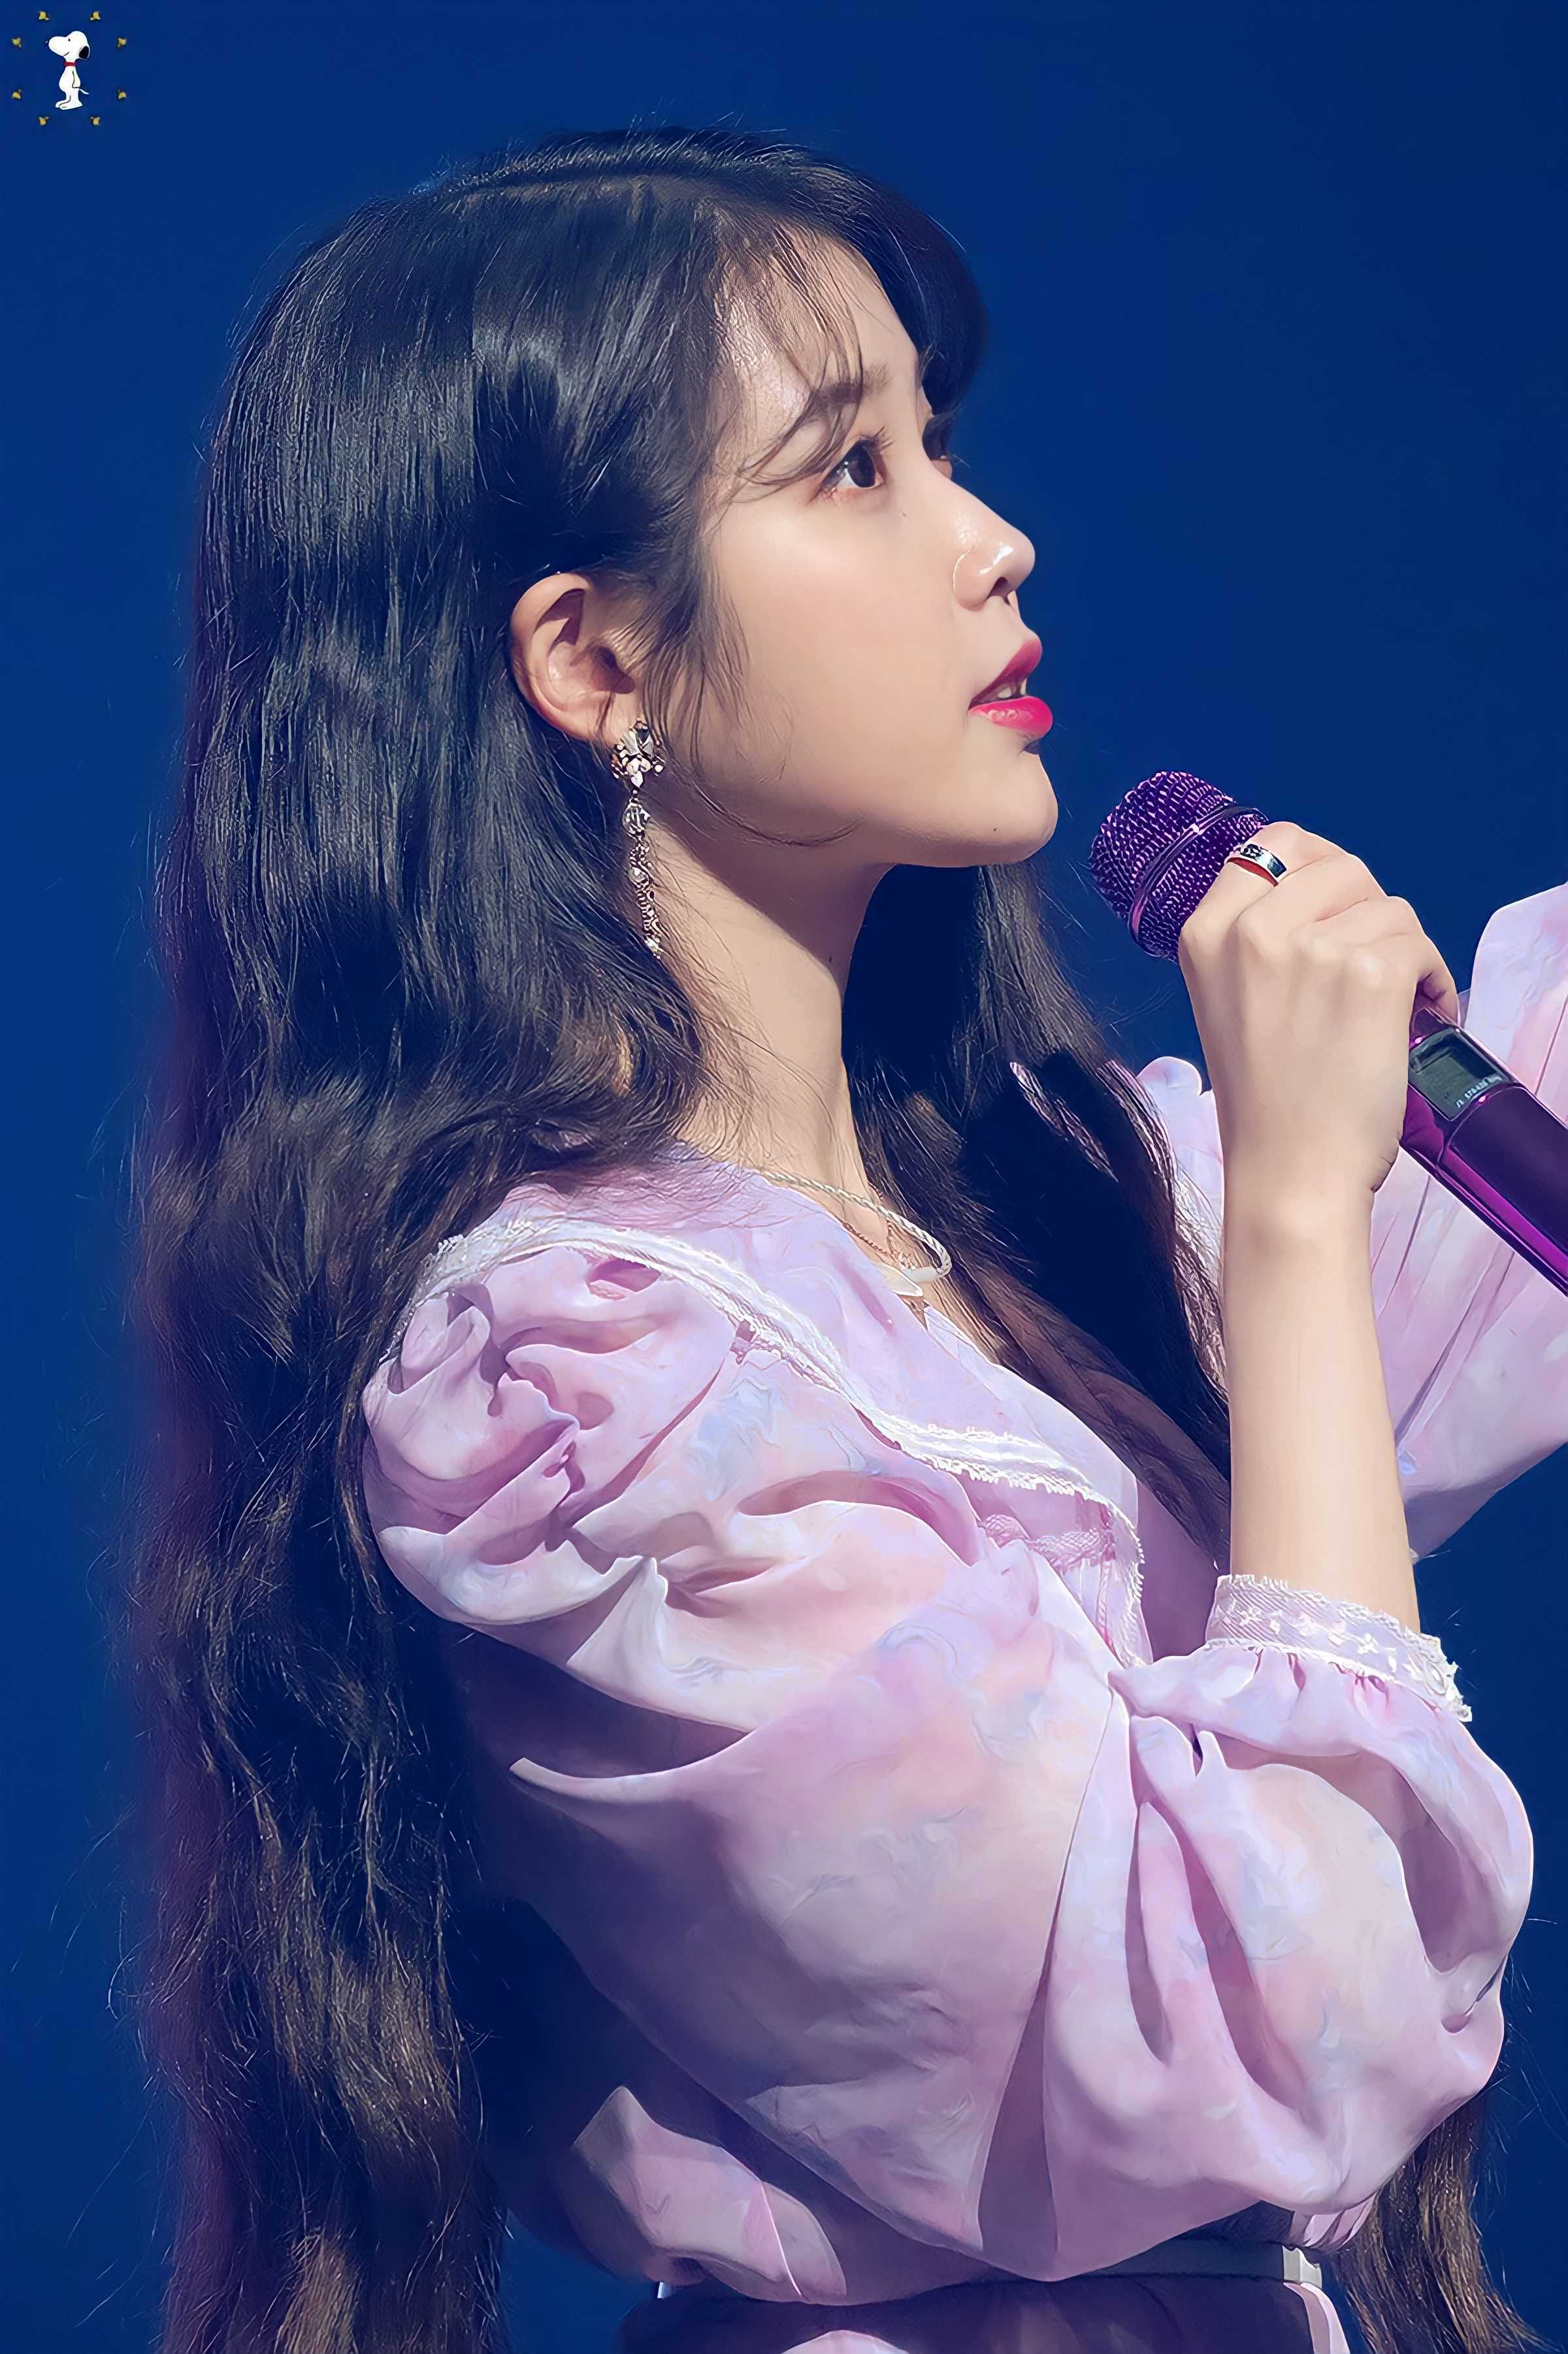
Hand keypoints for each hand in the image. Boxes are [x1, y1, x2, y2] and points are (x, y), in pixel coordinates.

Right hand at [1176, 822, 1461, 1204]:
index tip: (1339, 903)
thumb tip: (1323, 896)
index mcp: (1206, 932)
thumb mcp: (1225, 1001)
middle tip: (1370, 963)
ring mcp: (1311, 948)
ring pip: (1389, 908)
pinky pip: (1421, 945)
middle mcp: (1252, 930)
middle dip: (1369, 910)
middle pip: (1341, 867)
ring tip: (1394, 1004)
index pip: (1272, 842)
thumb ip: (1255, 941)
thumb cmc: (1263, 1100)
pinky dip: (1434, 978)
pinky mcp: (1370, 974)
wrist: (1289, 1171)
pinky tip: (1421, 1016)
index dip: (1318, 865)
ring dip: (1405, 951)